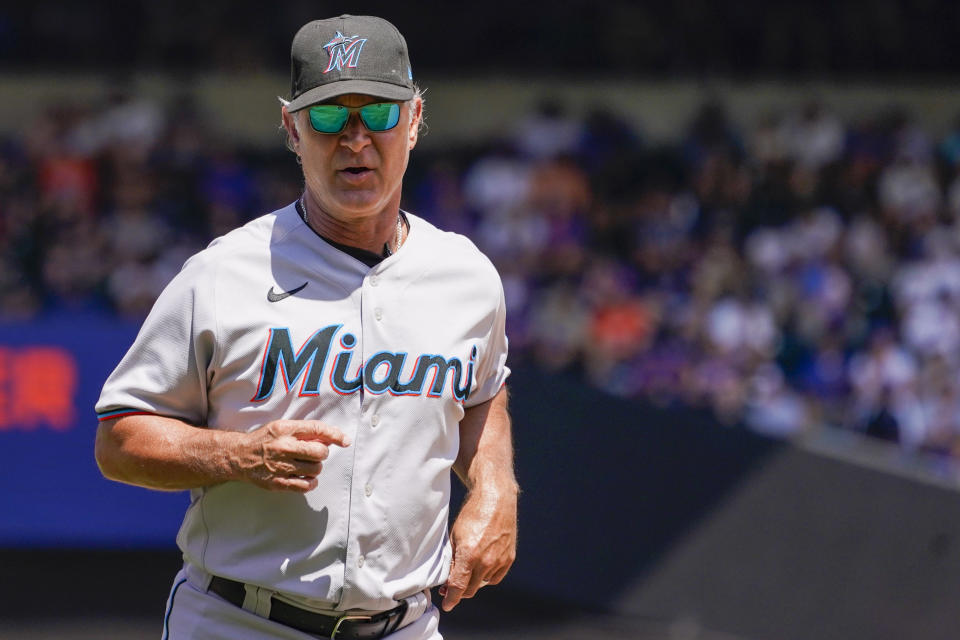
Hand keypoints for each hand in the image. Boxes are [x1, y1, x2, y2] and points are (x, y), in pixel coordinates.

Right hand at [231, 420, 350, 491]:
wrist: (239, 456)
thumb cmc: (265, 440)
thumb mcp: (282, 427)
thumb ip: (305, 431)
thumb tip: (331, 438)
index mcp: (285, 429)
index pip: (316, 429)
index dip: (335, 435)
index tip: (345, 441)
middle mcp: (283, 447)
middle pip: (320, 452)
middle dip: (322, 454)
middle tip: (314, 454)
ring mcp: (280, 466)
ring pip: (315, 469)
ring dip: (316, 468)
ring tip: (306, 465)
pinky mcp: (278, 483)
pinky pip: (305, 486)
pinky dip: (311, 482)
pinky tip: (306, 477)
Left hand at [440, 485, 517, 610]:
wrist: (495, 498)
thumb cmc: (472, 514)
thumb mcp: (454, 536)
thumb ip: (452, 560)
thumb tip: (449, 579)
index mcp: (469, 555)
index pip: (458, 587)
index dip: (451, 599)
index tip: (447, 605)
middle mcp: (486, 561)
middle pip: (470, 589)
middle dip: (459, 591)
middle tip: (451, 586)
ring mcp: (499, 560)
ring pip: (483, 584)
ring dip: (473, 582)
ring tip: (467, 569)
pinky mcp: (509, 558)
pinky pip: (495, 577)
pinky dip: (487, 576)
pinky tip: (481, 566)